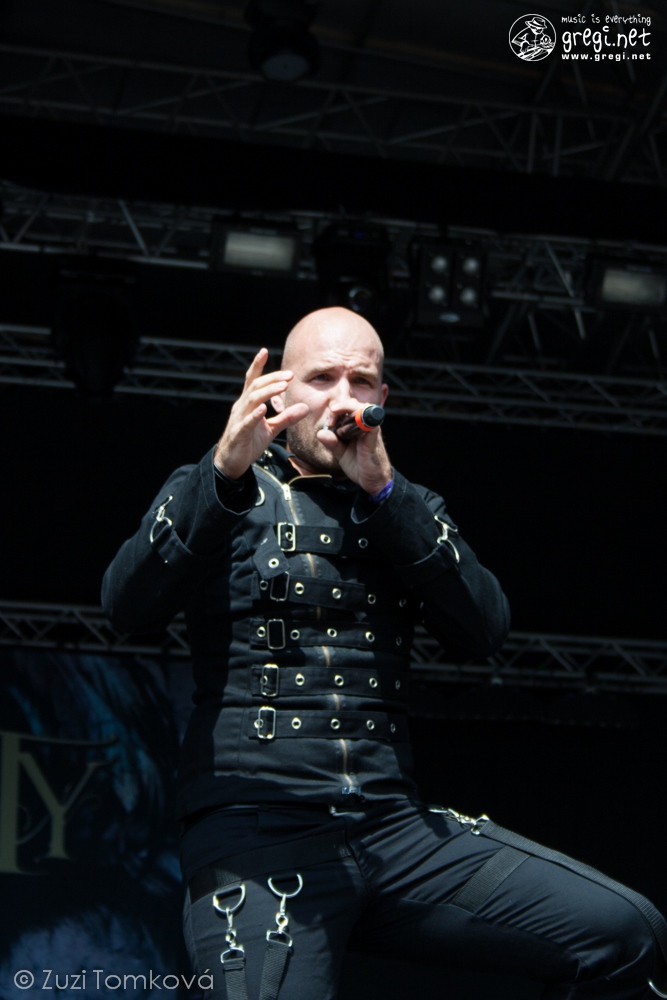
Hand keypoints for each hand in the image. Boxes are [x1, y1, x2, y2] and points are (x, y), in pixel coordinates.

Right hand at [214, 349, 308, 479]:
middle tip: (290, 375)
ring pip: (252, 400)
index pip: (252, 380)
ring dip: (268, 391)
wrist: (232, 461)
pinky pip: (246, 422)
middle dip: (272, 379)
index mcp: (248, 404)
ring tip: (283, 386)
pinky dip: (255, 415)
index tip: (264, 351)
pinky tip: (263, 409)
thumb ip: (287, 417)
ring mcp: (239, 419)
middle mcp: (242, 407)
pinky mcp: (239, 433)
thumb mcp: (272, 428)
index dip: (257, 365)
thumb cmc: (249, 442)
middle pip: (256, 387)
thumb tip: (305, 407)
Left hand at [317, 404, 391, 496]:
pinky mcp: (374, 438)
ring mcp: (371, 430)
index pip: (348, 409)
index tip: (329, 423)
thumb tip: (320, 433)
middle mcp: (366, 425)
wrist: (374, 481)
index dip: (337, 411)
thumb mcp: (341, 454)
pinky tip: (345, 430)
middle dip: (341, 407)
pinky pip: (370, 423)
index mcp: (357, 427)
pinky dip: (359, 421)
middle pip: (355, 404)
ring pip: (363, 408)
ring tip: (336, 422)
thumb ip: (332, 443)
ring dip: (347, 409)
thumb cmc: (359, 465)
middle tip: (331, 421)